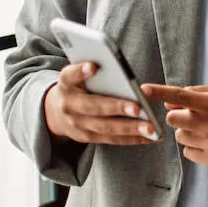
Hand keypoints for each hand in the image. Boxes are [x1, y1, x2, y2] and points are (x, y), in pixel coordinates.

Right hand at [44, 62, 159, 144]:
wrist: (57, 111)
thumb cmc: (79, 85)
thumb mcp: (79, 75)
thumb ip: (95, 71)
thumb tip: (122, 70)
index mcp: (66, 83)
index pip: (70, 75)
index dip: (81, 71)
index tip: (94, 67)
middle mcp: (68, 105)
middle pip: (94, 106)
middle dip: (117, 108)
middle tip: (138, 109)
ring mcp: (76, 124)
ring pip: (105, 127)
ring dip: (130, 128)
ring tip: (151, 128)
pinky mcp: (86, 137)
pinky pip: (111, 139)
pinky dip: (132, 138)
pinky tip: (149, 136)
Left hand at [143, 84, 207, 168]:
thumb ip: (196, 93)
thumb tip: (169, 101)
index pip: (180, 96)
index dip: (160, 92)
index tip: (143, 89)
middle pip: (172, 119)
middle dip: (178, 116)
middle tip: (193, 116)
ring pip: (179, 136)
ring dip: (188, 132)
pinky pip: (187, 151)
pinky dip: (195, 146)